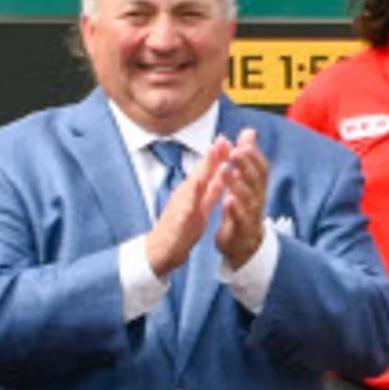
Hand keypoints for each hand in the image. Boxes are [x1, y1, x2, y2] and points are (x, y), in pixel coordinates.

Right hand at [138, 137, 231, 276]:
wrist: (160, 252)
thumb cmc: (181, 228)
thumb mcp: (201, 206)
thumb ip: (211, 190)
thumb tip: (223, 171)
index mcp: (193, 192)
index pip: (207, 171)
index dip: (218, 154)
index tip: (228, 137)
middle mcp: (185, 196)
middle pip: (200, 174)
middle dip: (211, 158)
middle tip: (223, 140)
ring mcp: (179, 208)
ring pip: (192, 190)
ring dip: (202, 176)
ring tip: (217, 165)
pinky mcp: (175, 224)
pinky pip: (183, 214)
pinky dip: (191, 205)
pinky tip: (196, 198)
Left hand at [211, 133, 270, 269]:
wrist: (243, 245)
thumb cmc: (243, 208)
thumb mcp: (246, 181)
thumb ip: (247, 157)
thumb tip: (249, 131)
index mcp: (258, 186)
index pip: (261, 167)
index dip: (254, 155)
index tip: (242, 143)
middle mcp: (258, 198)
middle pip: (255, 179)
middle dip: (246, 164)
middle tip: (235, 152)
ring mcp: (251, 214)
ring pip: (248, 197)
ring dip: (237, 183)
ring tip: (227, 170)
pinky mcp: (242, 229)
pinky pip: (240, 218)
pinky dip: (234, 209)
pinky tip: (227, 199)